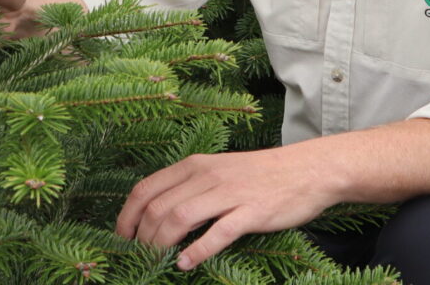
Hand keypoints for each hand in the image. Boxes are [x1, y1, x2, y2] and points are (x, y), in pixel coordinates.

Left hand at [115, 145, 335, 269]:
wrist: (306, 169)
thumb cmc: (260, 175)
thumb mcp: (219, 171)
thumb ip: (191, 187)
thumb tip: (157, 216)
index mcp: (196, 164)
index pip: (146, 188)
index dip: (127, 217)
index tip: (122, 240)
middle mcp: (208, 175)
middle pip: (158, 207)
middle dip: (142, 238)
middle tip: (141, 258)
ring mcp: (230, 193)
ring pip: (180, 217)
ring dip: (161, 245)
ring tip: (157, 263)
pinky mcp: (251, 212)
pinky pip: (217, 233)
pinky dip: (197, 251)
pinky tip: (186, 264)